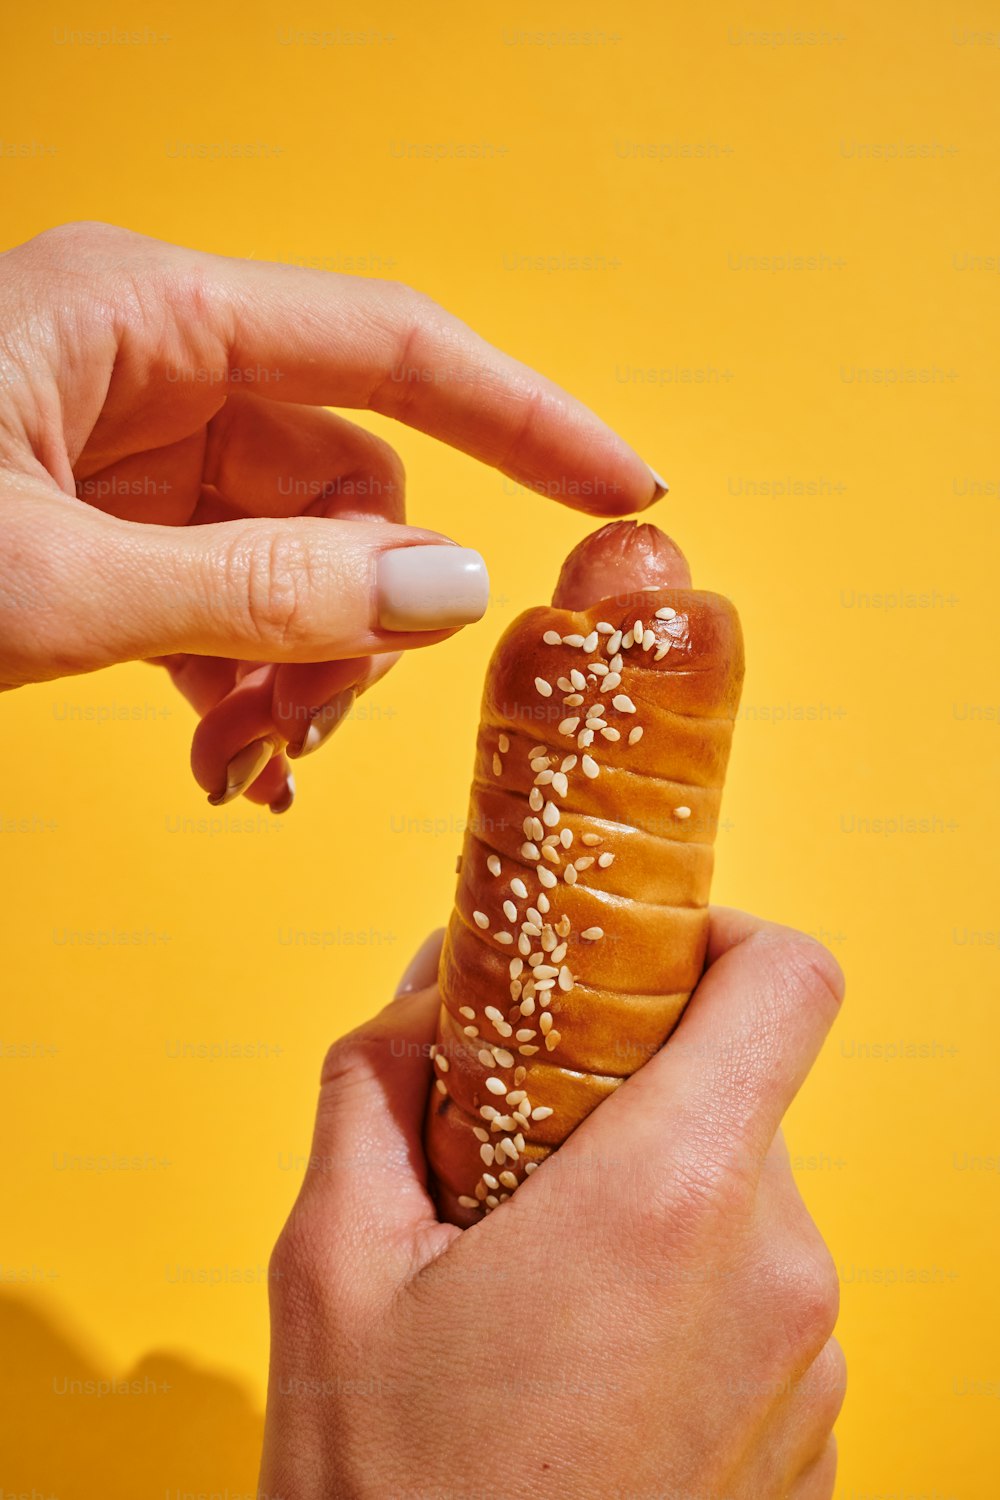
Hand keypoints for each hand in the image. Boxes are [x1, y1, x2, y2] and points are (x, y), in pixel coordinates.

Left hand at [0, 221, 661, 810]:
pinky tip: (228, 756)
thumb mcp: (50, 583)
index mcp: (146, 316)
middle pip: (346, 486)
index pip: (394, 347)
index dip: (523, 417)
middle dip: (354, 623)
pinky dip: (244, 679)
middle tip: (313, 734)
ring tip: (250, 769)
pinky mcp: (104, 519)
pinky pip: (230, 592)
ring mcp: (131, 447)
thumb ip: (259, 589)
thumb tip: (450, 597)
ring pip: (296, 556)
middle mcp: (154, 364)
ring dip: (298, 671)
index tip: (623, 487)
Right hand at [259, 910, 845, 1497]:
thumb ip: (378, 1083)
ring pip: (750, 1200)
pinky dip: (689, 1292)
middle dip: (643, 1091)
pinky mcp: (812, 1443)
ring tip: (543, 1277)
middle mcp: (776, 1274)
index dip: (727, 936)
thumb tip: (427, 990)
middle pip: (745, 1093)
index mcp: (671, 1200)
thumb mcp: (332, 1265)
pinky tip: (588, 1365)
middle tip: (532, 1144)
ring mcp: (810, 1368)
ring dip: (659, 1198)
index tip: (649, 955)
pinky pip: (762, 1303)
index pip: (788, 983)